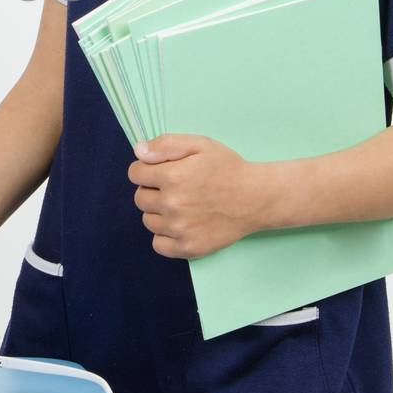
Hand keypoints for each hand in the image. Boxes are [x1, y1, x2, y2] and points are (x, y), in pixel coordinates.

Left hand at [128, 134, 272, 258]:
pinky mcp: (188, 248)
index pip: (135, 174)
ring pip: (148, 221)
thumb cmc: (228, 168)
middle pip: (140, 198)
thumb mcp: (199, 144)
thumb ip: (165, 144)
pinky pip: (158, 244)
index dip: (146, 170)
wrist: (257, 198)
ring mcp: (180, 229)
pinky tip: (180, 224)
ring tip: (181, 206)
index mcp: (172, 177)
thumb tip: (138, 151)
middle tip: (175, 188)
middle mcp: (172, 205)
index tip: (161, 171)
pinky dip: (165, 236)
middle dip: (152, 190)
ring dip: (158, 213)